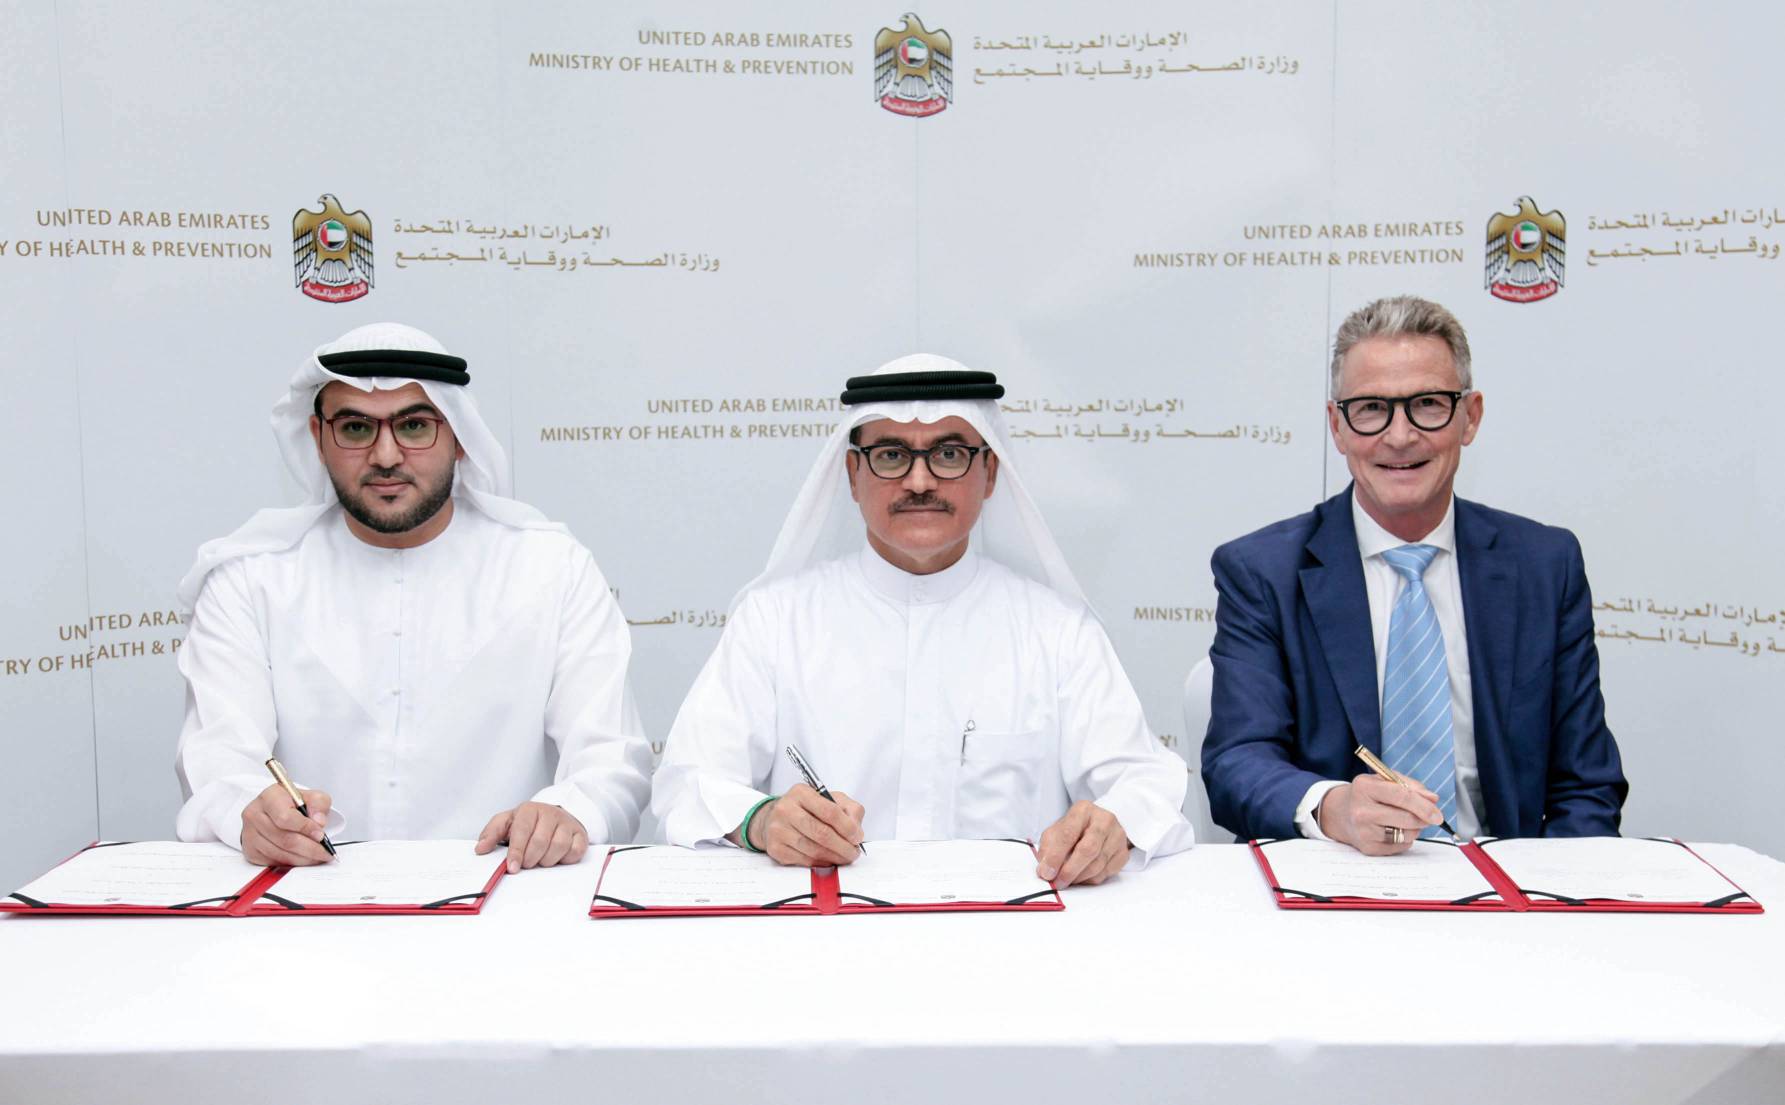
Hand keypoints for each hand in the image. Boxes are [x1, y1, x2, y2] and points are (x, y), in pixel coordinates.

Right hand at [241, 783, 332, 866]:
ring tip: (318, 856)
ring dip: (303, 858)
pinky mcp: (250, 850)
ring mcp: (249, 834)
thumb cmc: (294, 804)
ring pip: (280, 853)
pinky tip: (304, 858)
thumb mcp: (312, 796)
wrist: (276, 811)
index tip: (321, 835)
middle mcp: (255, 814)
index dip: (305, 828)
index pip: (285, 817)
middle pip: (284, 838)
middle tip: (325, 852)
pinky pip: (273, 862)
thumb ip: (319, 804)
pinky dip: (293, 863)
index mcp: (269, 797)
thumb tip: (318, 822)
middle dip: (309, 848)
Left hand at [476, 802, 587, 872]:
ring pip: (558, 847)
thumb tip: (480, 848)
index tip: (512, 868)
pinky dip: (565, 859)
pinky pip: (575, 851)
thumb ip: (491, 833)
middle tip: (526, 864)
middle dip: (530, 859)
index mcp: (530, 809)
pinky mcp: (580, 834)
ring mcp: (567, 823)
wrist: (554, 816)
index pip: (522, 831)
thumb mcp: (507, 823)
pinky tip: (557, 857)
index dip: (516, 851)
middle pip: (540, 842)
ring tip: (540, 860)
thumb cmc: (528, 823)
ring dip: (546, 860)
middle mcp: (550, 813)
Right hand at [746, 784, 864, 866]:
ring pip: (814, 850)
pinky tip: (829, 860)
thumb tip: (856, 831)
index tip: (857, 837)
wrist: (774, 817)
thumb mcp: (829, 799)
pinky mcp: (776, 848)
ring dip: (834, 857)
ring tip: (845, 857)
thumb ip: (849, 809)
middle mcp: (786, 810)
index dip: (848, 827)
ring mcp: (778, 830)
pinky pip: (804, 861)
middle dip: (843, 847)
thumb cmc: (806, 808)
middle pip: (822, 833)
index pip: (830, 811)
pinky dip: (821, 863)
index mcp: (801, 793)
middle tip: (854, 852)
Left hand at [1036, 800, 1129, 886]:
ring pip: (1098, 865)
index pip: (1068, 834)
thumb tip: (1045, 871)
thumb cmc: (1073, 830)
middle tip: (1058, 882)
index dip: (1056, 856)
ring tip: (1067, 880)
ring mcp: (1117, 836)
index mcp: (1083, 810)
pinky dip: (1091, 879)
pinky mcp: (1124, 852)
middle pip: (1088, 850)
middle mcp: (1104, 820)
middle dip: (1070, 870)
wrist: (1096, 827)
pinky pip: (1107, 873)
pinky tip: (1082, 876)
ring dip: (1079, 878)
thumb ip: (1048, 849)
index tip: (1046, 872)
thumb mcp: (1055, 832)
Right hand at [1317, 774, 1441, 854]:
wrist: (1339, 813)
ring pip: (1407, 834)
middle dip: (1423, 818)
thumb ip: (1410, 786)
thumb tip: (1433, 799)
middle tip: (1429, 818)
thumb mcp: (1384, 780)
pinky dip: (1404, 839)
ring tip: (1403, 821)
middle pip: (1407, 818)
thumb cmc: (1368, 794)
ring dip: (1414, 829)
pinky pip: (1400, 846)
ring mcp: (1363, 831)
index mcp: (1365, 787)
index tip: (1438, 814)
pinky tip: (1393, 830)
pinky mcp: (1367, 848)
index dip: (1424, 806)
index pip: (1402, 796)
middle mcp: (1361, 810)